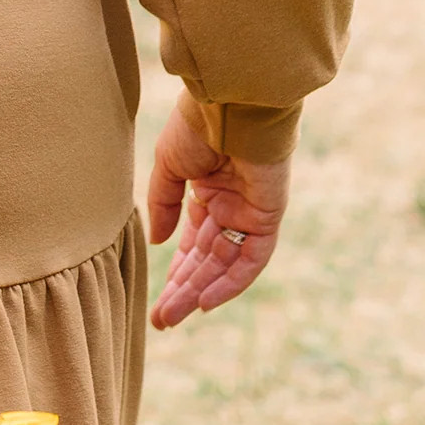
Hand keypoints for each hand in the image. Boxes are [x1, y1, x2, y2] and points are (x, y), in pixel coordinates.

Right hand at [146, 95, 289, 330]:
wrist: (230, 104)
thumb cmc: (197, 125)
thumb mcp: (169, 165)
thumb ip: (164, 204)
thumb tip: (159, 242)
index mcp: (207, 191)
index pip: (193, 243)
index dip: (176, 272)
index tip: (158, 301)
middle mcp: (229, 207)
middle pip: (207, 260)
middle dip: (183, 290)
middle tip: (162, 320)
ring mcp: (249, 214)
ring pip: (224, 265)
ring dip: (199, 292)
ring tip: (173, 316)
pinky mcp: (267, 217)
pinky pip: (250, 260)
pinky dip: (230, 282)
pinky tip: (205, 301)